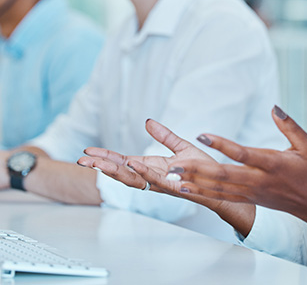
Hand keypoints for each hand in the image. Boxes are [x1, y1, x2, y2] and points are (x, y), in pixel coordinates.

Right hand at [79, 119, 254, 230]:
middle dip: (102, 167)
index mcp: (151, 167)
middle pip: (122, 172)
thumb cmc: (203, 169)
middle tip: (83, 161)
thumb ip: (164, 136)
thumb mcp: (181, 147)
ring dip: (116, 171)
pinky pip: (156, 180)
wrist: (222, 185)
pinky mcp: (175, 186)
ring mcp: (162, 183)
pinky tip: (132, 164)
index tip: (87, 153)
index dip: (105, 158)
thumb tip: (148, 122)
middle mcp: (153, 177)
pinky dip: (143, 172)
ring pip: (134, 178)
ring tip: (99, 164)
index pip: (122, 162)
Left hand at [170, 106, 306, 227]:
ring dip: (194, 181)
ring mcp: (252, 192)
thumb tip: (274, 107)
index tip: (202, 136)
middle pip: (223, 175)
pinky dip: (202, 192)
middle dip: (197, 170)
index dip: (221, 145)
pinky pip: (221, 197)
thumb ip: (289, 126)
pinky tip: (185, 187)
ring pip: (218, 188)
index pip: (242, 154)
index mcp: (273, 164)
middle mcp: (259, 180)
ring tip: (173, 175)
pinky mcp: (248, 199)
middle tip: (174, 165)